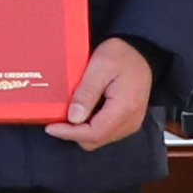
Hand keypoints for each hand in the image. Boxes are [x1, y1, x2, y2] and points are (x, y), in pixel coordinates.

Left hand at [52, 34, 161, 148]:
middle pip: (95, 140)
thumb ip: (86, 93)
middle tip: (57, 119)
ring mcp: (131, 124)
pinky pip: (105, 133)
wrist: (141, 52)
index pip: (94, 133)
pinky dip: (90, 128)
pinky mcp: (128, 122)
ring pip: (99, 140)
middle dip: (73, 133)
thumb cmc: (122, 55)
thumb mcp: (100, 66)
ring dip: (81, 131)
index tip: (51, 128)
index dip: (69, 133)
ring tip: (67, 115)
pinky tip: (82, 114)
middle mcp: (131, 121)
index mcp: (125, 108)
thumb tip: (73, 118)